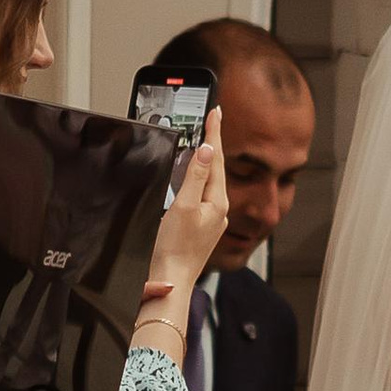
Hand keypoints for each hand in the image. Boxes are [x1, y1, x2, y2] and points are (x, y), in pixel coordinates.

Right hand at [138, 111, 227, 321]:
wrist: (171, 279)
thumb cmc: (175, 248)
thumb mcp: (183, 205)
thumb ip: (195, 177)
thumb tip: (207, 150)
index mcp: (217, 201)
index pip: (216, 159)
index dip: (215, 133)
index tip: (216, 112)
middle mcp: (219, 210)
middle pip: (216, 168)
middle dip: (213, 143)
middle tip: (214, 119)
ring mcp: (211, 219)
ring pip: (210, 181)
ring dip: (207, 160)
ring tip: (206, 140)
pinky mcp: (201, 227)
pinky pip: (203, 194)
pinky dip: (200, 179)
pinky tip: (196, 177)